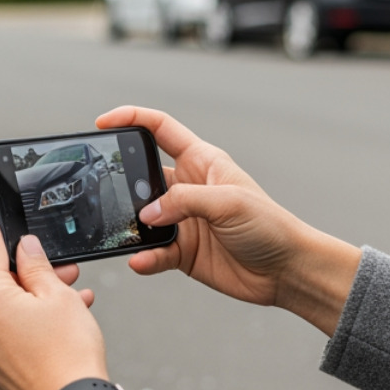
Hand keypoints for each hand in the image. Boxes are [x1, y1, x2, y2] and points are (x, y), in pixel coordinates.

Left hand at [0, 192, 108, 389]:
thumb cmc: (69, 357)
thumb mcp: (59, 296)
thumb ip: (37, 266)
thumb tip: (26, 250)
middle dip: (27, 269)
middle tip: (60, 268)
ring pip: (6, 307)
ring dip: (34, 297)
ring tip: (71, 298)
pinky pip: (8, 332)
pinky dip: (30, 321)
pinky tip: (60, 322)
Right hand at [97, 106, 361, 336]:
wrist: (287, 270)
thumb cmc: (270, 225)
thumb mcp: (229, 202)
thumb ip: (184, 201)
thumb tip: (147, 214)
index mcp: (201, 161)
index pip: (160, 129)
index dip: (131, 119)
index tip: (103, 123)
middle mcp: (188, 187)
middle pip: (141, 175)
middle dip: (121, 182)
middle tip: (106, 190)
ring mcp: (183, 219)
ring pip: (142, 217)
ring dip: (131, 225)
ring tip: (124, 232)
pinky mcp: (181, 251)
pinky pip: (153, 251)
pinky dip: (144, 256)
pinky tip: (141, 260)